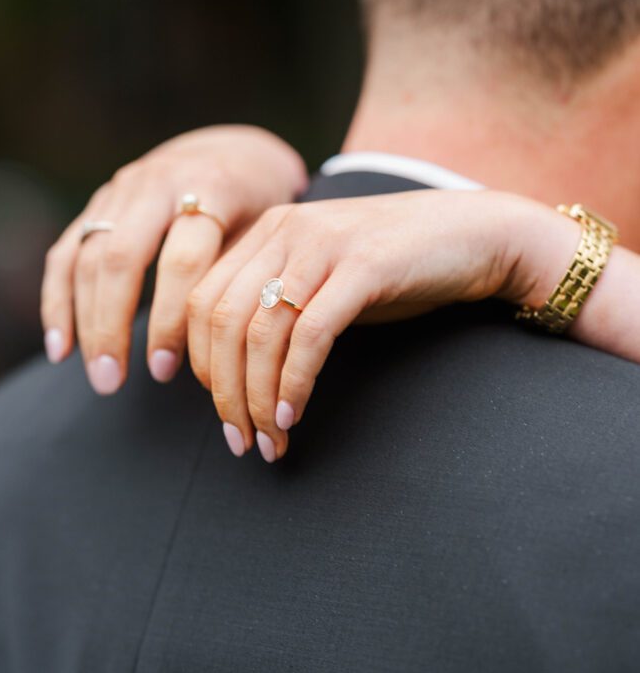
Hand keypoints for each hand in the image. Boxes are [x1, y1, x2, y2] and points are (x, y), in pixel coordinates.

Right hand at [41, 125, 306, 393]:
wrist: (233, 152)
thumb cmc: (259, 207)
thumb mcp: (264, 233)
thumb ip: (238, 277)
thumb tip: (215, 353)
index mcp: (210, 187)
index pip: (182, 260)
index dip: (171, 320)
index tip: (166, 372)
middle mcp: (157, 183)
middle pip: (120, 258)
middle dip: (111, 326)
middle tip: (113, 382)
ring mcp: (120, 190)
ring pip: (86, 258)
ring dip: (84, 322)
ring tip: (99, 376)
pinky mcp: (96, 203)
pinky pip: (65, 253)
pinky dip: (58, 301)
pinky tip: (61, 348)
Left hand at [186, 189, 580, 460]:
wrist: (476, 235)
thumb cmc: (399, 268)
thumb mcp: (326, 277)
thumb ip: (281, 306)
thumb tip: (238, 372)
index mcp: (269, 231)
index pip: (201, 299)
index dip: (196, 361)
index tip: (213, 409)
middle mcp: (286, 231)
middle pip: (221, 320)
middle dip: (222, 392)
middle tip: (238, 440)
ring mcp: (324, 244)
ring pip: (260, 332)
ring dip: (256, 398)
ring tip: (269, 441)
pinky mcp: (364, 266)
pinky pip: (311, 336)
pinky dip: (294, 383)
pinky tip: (293, 415)